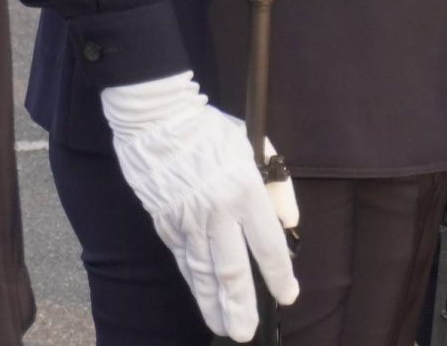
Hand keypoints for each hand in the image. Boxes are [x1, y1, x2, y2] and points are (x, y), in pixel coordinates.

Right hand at [100, 74, 298, 340]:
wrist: (157, 121)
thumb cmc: (211, 131)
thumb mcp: (254, 147)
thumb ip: (277, 185)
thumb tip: (289, 221)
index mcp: (244, 189)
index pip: (266, 243)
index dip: (278, 274)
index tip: (288, 295)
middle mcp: (216, 211)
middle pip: (231, 269)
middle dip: (240, 305)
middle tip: (246, 332)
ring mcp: (187, 221)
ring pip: (202, 273)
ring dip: (213, 304)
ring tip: (224, 327)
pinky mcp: (165, 224)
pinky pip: (183, 260)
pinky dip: (193, 283)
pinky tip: (202, 299)